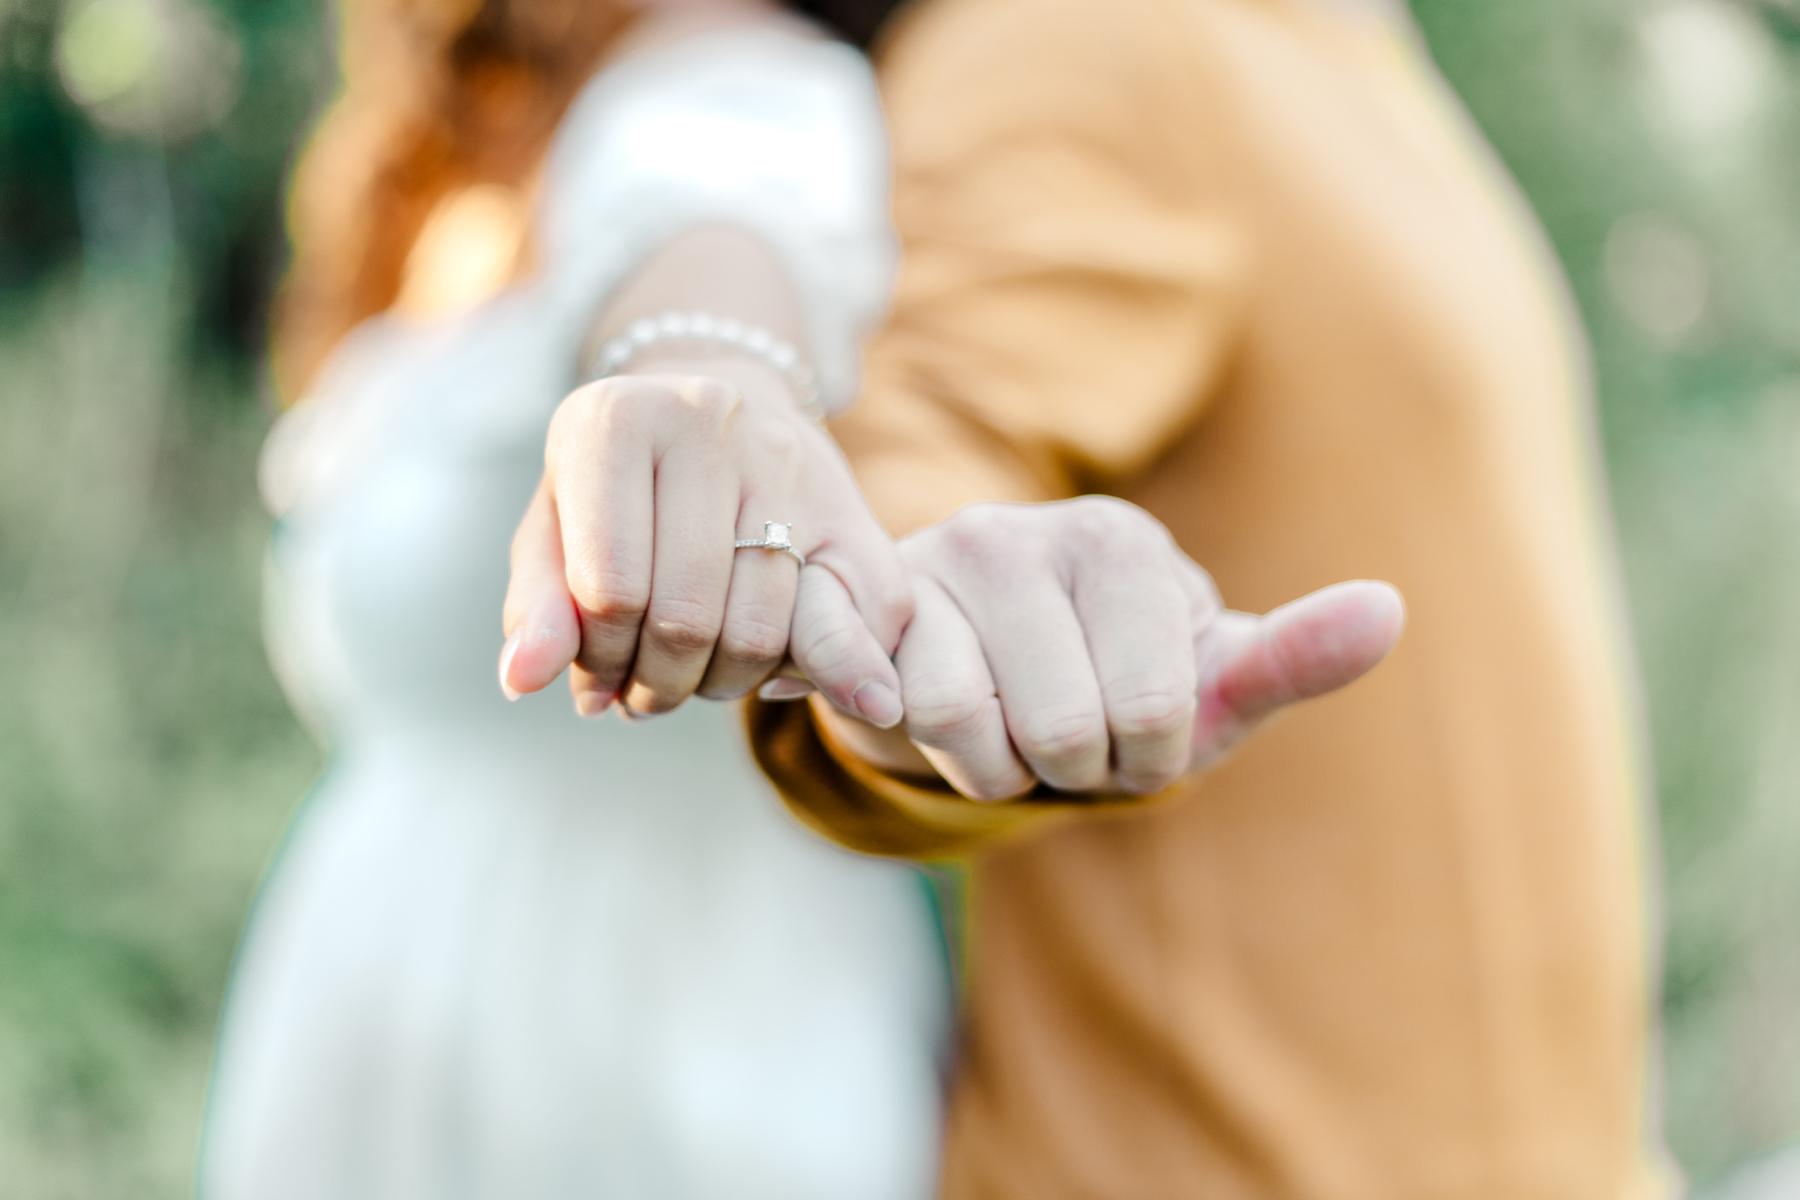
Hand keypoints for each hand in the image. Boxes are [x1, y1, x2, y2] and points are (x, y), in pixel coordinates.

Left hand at [498, 361, 910, 723]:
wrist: (717, 416)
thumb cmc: (618, 491)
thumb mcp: (555, 531)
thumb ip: (536, 606)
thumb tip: (522, 681)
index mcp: (615, 420)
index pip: (610, 590)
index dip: (598, 660)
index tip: (594, 676)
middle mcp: (709, 421)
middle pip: (687, 618)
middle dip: (657, 684)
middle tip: (642, 694)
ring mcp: (787, 459)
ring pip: (761, 632)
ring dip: (721, 687)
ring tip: (693, 679)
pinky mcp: (850, 504)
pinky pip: (844, 626)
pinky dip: (812, 675)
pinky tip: (770, 673)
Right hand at [807, 497, 1404, 799]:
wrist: (973, 677)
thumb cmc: (1110, 683)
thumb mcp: (1205, 683)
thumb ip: (1292, 657)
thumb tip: (1390, 611)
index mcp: (1126, 545)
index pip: (1156, 713)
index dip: (1145, 760)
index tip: (1134, 728)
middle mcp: (1030, 531)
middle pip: (1068, 731)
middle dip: (1073, 770)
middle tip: (1065, 734)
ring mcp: (940, 562)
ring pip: (981, 727)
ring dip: (1000, 768)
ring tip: (1008, 724)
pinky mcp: (873, 605)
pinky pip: (912, 716)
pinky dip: (938, 754)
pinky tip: (945, 715)